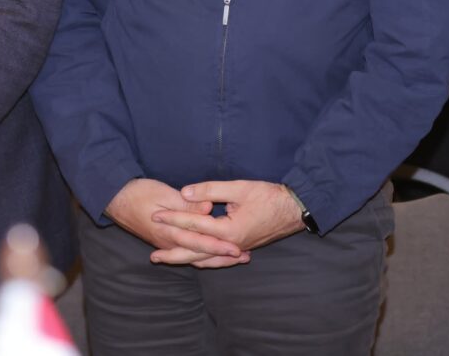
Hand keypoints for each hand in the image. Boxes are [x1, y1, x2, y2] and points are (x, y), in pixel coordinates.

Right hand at [103, 178, 243, 268]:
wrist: (115, 199)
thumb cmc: (139, 193)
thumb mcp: (163, 193)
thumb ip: (186, 203)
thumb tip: (208, 208)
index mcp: (170, 232)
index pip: (200, 242)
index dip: (220, 246)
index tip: (238, 248)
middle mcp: (169, 243)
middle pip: (200, 255)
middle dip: (222, 257)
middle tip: (244, 257)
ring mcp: (166, 243)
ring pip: (194, 256)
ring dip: (214, 258)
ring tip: (234, 258)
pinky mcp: (164, 240)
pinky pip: (186, 253)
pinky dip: (201, 255)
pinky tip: (211, 255)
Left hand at [150, 180, 303, 262]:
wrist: (295, 209)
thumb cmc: (269, 196)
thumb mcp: (239, 188)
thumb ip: (210, 190)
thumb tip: (185, 193)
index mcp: (228, 230)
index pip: (194, 224)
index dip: (174, 218)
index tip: (156, 215)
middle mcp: (231, 244)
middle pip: (196, 252)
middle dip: (173, 252)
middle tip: (152, 255)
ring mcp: (237, 248)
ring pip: (206, 259)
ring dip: (186, 259)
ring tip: (168, 260)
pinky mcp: (242, 247)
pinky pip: (217, 258)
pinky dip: (204, 260)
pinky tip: (195, 260)